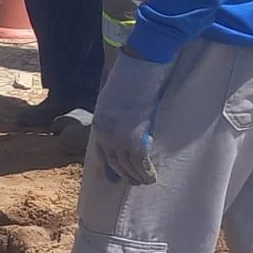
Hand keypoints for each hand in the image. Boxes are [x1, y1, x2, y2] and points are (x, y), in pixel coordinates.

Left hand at [90, 51, 171, 184]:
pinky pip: (141, 164)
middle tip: (134, 181)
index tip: (113, 176)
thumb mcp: (112, 99)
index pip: (101, 151)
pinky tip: (152, 177)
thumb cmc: (128, 79)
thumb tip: (121, 122)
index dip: (108, 166)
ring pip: (128, 167)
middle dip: (124, 174)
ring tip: (145, 181)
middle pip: (114, 162)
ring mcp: (120, 139)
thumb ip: (114, 115)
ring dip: (137, 176)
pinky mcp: (136, 141)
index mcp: (99, 124)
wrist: (138, 70)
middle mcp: (106, 134)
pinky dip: (147, 173)